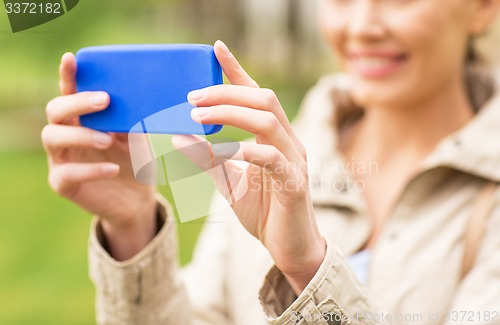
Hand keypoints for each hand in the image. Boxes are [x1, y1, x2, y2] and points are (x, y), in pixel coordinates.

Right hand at [42, 53, 156, 259]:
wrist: (137, 199)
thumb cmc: (134, 161)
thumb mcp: (136, 135)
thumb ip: (132, 116)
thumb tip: (141, 93)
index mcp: (82, 118)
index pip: (70, 92)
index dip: (68, 75)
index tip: (71, 58)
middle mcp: (66, 134)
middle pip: (55, 110)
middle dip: (77, 103)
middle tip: (104, 100)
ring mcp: (61, 159)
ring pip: (52, 138)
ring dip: (81, 135)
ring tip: (107, 139)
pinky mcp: (63, 183)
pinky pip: (68, 174)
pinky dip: (91, 170)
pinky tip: (112, 168)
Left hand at [173, 41, 325, 293]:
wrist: (290, 248)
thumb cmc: (264, 211)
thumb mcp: (230, 181)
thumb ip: (209, 159)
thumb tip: (179, 137)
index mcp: (275, 138)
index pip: (257, 95)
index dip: (237, 71)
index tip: (216, 49)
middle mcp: (289, 142)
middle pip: (263, 100)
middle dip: (226, 93)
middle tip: (191, 97)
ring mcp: (295, 161)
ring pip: (268, 121)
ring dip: (232, 114)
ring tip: (198, 116)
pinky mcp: (295, 183)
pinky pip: (271, 159)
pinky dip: (243, 150)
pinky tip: (219, 151)